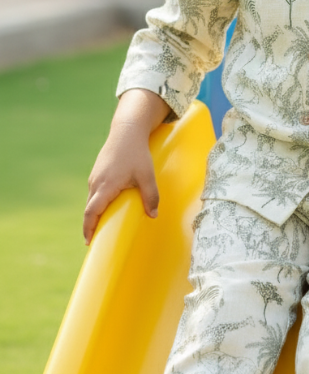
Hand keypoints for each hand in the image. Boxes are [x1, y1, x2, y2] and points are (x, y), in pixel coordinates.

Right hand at [82, 89, 168, 244]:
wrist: (127, 131)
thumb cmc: (137, 153)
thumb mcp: (147, 175)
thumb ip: (151, 196)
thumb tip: (153, 216)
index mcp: (105, 186)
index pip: (91, 212)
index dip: (89, 228)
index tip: (89, 242)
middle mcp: (96, 182)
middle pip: (89, 209)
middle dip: (91, 225)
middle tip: (96, 240)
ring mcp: (94, 176)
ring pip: (91, 200)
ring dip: (94, 214)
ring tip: (102, 226)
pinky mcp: (97, 172)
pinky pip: (94, 192)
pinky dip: (97, 203)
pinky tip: (106, 206)